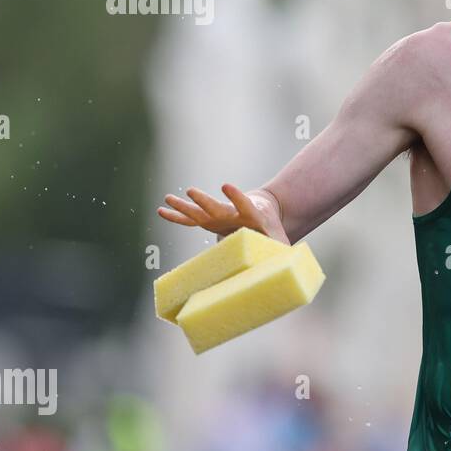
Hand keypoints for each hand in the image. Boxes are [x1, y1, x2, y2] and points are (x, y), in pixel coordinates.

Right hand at [157, 183, 289, 244]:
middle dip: (205, 202)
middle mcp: (232, 214)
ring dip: (185, 207)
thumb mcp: (280, 240)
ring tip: (168, 198)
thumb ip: (282, 251)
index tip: (226, 185)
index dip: (237, 197)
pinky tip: (162, 211)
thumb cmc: (272, 230)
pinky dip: (178, 217)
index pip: (245, 204)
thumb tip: (288, 265)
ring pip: (200, 212)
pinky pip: (192, 221)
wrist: (264, 213)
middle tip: (191, 191)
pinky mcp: (211, 221)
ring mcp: (220, 217)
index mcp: (251, 216)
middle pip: (217, 208)